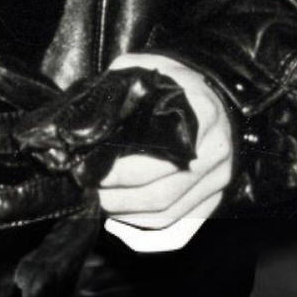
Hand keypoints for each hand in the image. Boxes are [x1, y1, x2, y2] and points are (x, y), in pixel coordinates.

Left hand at [0, 56, 197, 227]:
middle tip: (86, 191)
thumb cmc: (171, 81)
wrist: (211, 93)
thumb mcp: (142, 70)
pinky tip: (122, 216)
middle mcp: (216, 151)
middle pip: (161, 191)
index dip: (120, 172)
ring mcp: (219, 178)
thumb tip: (77, 121)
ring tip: (99, 204)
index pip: (157, 155)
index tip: (90, 170)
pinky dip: (146, 226)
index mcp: (201, 115)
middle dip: (117, 198)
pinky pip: (179, 224)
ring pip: (168, 213)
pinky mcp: (215, 197)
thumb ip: (115, 90)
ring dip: (127, 215)